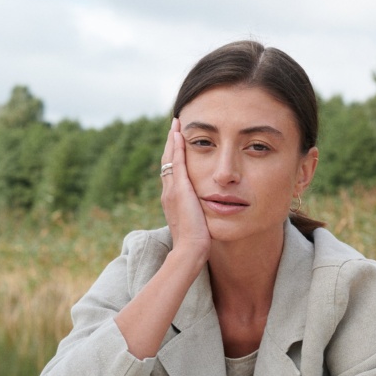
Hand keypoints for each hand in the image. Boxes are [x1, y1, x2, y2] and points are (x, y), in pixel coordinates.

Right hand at [161, 118, 210, 260]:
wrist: (190, 250)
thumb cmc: (197, 243)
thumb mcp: (198, 224)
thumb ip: (199, 214)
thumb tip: (207, 213)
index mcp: (172, 200)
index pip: (172, 173)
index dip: (174, 157)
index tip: (178, 144)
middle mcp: (168, 192)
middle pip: (167, 162)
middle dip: (171, 144)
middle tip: (175, 127)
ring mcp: (171, 190)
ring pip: (170, 158)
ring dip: (173, 140)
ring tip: (176, 125)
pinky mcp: (179, 189)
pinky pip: (177, 162)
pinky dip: (177, 147)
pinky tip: (180, 134)